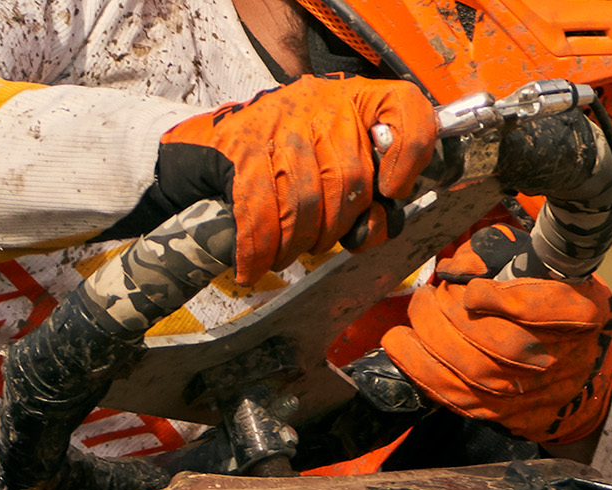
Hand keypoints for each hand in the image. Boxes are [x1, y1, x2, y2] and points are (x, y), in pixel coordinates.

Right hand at [160, 77, 436, 282]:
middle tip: (315, 244)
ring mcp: (279, 122)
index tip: (392, 192)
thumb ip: (361, 190)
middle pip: (352, 178)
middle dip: (334, 228)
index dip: (410, 154)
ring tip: (283, 255)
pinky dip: (258, 248)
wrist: (200, 152)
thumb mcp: (326, 164)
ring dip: (295, 243)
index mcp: (354, 100)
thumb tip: (370, 232)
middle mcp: (322, 103)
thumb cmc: (273, 168)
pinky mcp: (241, 148)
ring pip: (307, 199)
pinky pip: (260, 210)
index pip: (405, 109)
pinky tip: (251, 266)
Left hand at [381, 242, 611, 444]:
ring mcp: (530, 391)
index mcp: (579, 313)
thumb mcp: (549, 272)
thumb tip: (460, 264)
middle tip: (427, 298)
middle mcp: (560, 357)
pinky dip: (423, 370)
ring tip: (413, 317)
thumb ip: (508, 256)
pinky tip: (402, 346)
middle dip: (451, 317)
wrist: (577, 373)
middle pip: (499, 343)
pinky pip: (456, 396)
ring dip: (431, 342)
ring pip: (472, 372)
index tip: (472, 289)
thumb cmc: (554, 308)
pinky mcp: (502, 413)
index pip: (538, 308)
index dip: (499, 299)